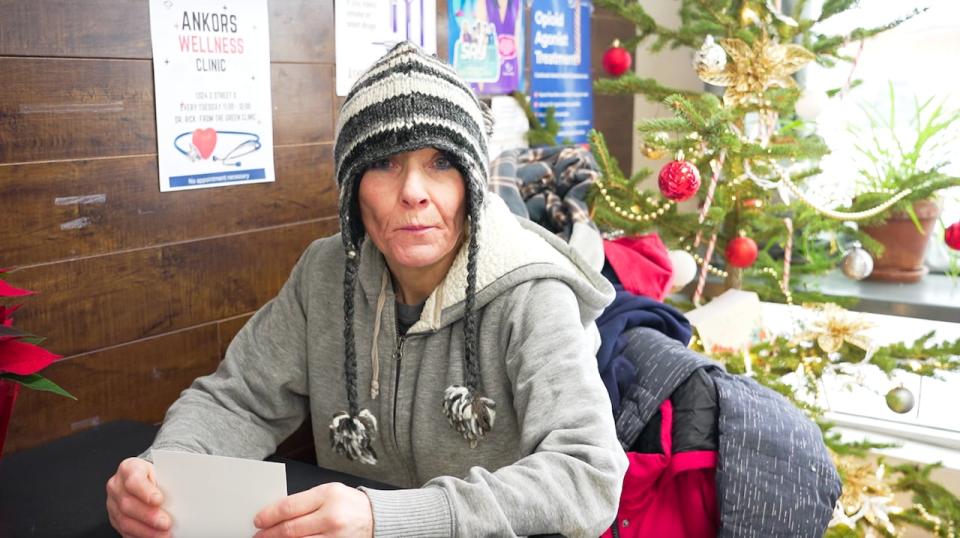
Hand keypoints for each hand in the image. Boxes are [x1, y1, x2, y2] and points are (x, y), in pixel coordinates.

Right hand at [105, 457, 171, 537]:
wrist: (146, 478)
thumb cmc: (156, 474)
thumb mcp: (162, 470)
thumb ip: (167, 481)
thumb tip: (182, 494)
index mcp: (129, 468)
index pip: (134, 480)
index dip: (146, 491)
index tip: (159, 500)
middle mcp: (117, 486)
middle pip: (128, 504)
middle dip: (149, 516)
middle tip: (166, 523)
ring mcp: (113, 504)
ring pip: (125, 521)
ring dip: (146, 531)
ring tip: (164, 534)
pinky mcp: (115, 519)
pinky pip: (125, 532)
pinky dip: (141, 536)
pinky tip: (154, 537)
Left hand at [254, 482, 373, 537]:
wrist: (375, 517)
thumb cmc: (349, 503)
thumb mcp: (329, 492)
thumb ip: (304, 501)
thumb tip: (276, 513)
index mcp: (328, 495)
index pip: (289, 507)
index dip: (269, 515)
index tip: (258, 520)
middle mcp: (331, 517)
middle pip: (290, 529)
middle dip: (270, 533)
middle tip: (259, 535)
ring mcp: (334, 536)